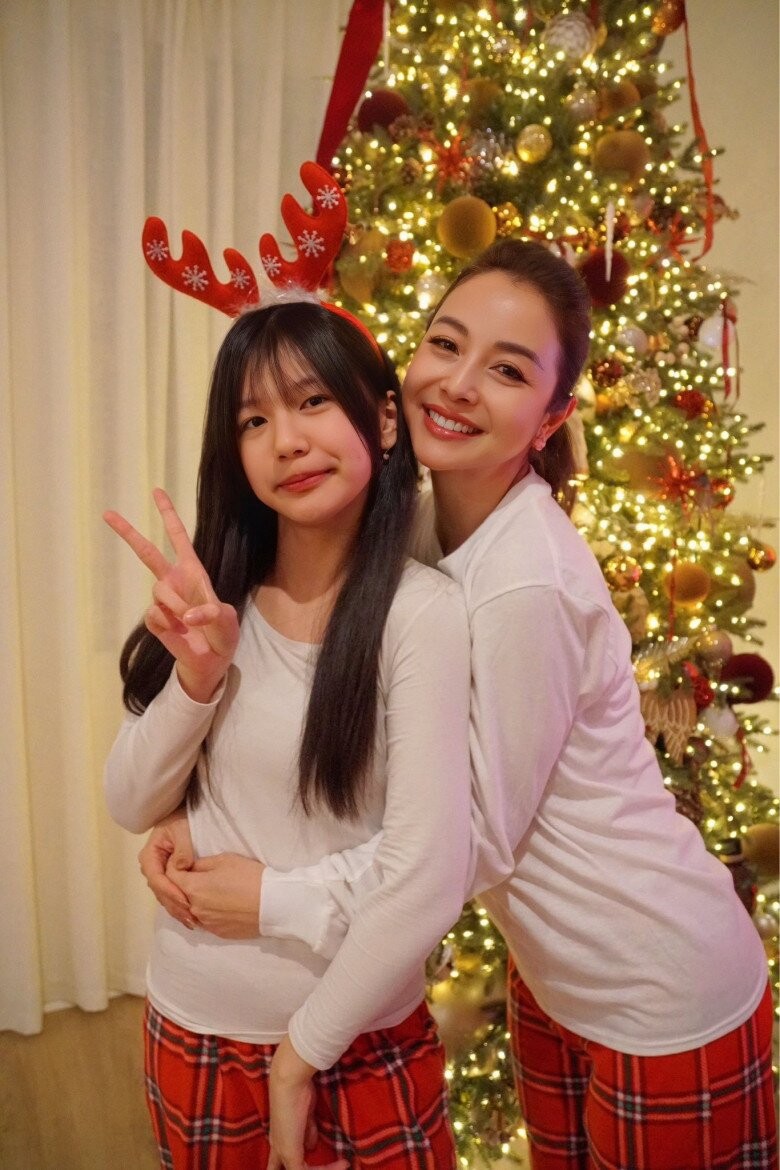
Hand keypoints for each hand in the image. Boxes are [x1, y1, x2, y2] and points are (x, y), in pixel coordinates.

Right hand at [103, 488, 239, 701]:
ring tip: (189, 622)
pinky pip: (154, 615)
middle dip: (128, 533)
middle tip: (107, 513)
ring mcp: (163, 600)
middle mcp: (174, 581)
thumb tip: (187, 615)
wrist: (211, 661)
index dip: (168, 516)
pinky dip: (168, 625)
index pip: (178, 538)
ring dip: (176, 605)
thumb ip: (213, 613)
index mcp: (193, 572)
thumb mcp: (227, 621)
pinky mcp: (155, 619)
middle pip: (146, 552)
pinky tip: (178, 632)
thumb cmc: (223, 635)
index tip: (156, 492)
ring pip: (159, 591)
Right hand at [138, 806, 196, 928]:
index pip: (157, 879)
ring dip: (177, 909)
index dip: (171, 891)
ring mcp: (157, 874)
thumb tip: (181, 868)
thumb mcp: (182, 830)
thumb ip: (182, 848)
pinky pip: (170, 895)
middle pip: (160, 892)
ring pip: (164, 896)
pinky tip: (190, 916)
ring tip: (192, 921)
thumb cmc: (181, 820)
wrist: (181, 815)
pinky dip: (179, 906)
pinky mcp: (166, 878)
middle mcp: (150, 868)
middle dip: (175, 905)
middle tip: (191, 918)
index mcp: (150, 856)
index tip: (186, 901)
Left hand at [174, 853, 265, 938]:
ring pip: (191, 910)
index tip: (184, 863)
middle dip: (184, 885)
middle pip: (179, 895)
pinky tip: (221, 904)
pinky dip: (207, 912)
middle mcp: (194, 909)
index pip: (170, 877)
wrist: (273, 904)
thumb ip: (200, 864)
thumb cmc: (249, 877)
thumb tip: (189, 868)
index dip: (174, 867)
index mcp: (193, 888)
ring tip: (212, 891)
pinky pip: (204, 920)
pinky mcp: (217, 933)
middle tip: (198, 875)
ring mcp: (205, 923)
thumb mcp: (224, 860)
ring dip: (195, 900)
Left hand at [268, 1037, 347, 1169]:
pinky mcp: (290, 1155)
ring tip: (343, 1166)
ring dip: (323, 1169)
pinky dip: (327, 1169)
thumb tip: (311, 1145)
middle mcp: (277, 1147)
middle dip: (303, 1169)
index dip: (295, 1162)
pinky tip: (343, 1164)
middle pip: (277, 1168)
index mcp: (278, 1137)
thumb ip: (308, 1130)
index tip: (315, 1152)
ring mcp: (283, 1152)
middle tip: (332, 1166)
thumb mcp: (305, 1114)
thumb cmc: (298, 1089)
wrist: (289, 1082)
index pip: (278, 1160)